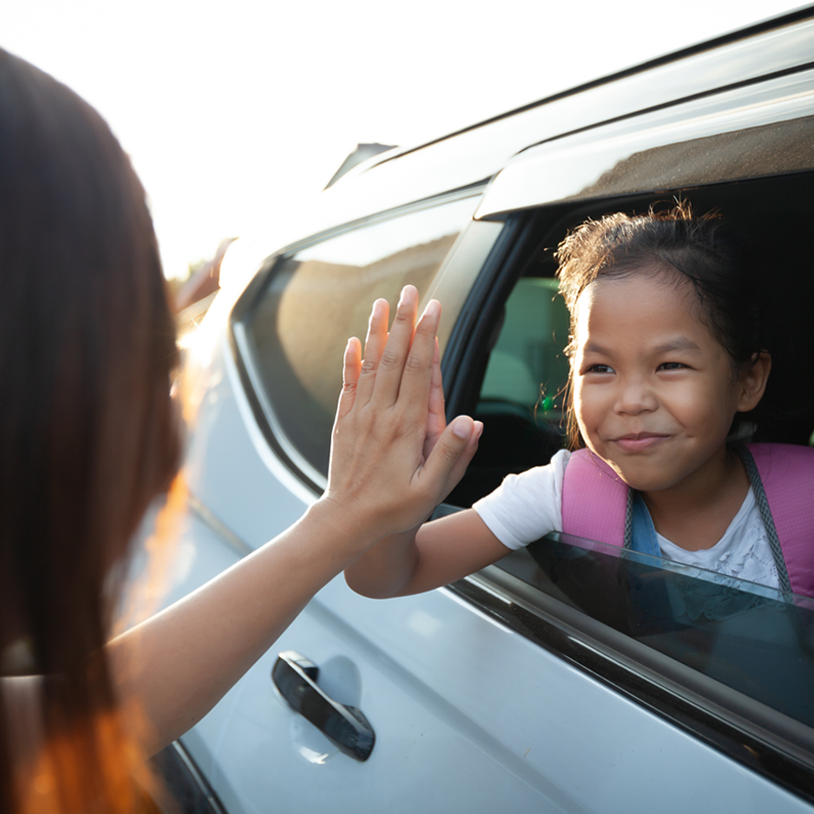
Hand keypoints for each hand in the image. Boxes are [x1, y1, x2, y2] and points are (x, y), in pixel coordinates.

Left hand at [322, 285, 480, 546]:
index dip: (426, 336)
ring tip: (383, 302)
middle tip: (411, 290)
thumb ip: (451, 454)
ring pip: (370, 364)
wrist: (345, 522)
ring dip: (377, 331)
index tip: (434, 308)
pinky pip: (349, 384)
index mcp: (405, 426)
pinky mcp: (344, 423)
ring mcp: (359, 416)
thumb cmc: (394, 510)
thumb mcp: (431, 490)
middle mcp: (381, 414)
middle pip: (393, 357)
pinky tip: (354, 340)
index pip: (419, 370)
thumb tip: (470, 421)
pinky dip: (351, 360)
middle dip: (403, 321)